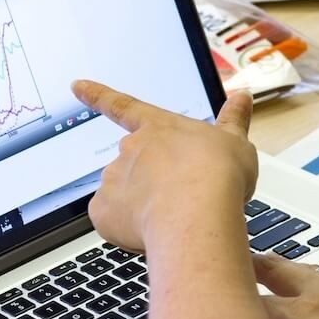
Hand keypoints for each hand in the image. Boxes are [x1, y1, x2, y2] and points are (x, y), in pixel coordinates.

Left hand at [72, 80, 257, 251]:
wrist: (197, 214)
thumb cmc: (219, 176)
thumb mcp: (235, 142)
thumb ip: (233, 119)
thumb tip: (242, 95)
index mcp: (159, 127)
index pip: (123, 105)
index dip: (98, 95)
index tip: (76, 85)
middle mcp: (131, 148)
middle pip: (132, 162)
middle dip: (150, 179)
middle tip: (180, 197)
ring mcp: (113, 178)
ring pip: (123, 194)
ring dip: (141, 205)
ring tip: (173, 218)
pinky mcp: (104, 211)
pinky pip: (111, 221)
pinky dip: (126, 229)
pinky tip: (151, 232)